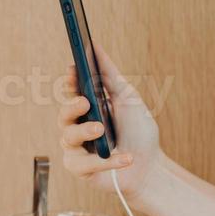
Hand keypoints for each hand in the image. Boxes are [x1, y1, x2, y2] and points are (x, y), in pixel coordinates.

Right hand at [57, 47, 162, 201]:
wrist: (150, 167)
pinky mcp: (81, 169)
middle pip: (63, 113)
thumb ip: (110, 75)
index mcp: (88, 108)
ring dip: (85, 131)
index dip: (70, 82)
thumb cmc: (138, 133)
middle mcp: (78, 126)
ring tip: (101, 130)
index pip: (72, 92)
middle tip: (85, 102)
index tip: (74, 71)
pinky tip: (126, 158)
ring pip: (67, 137)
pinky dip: (106, 160)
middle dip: (71, 106)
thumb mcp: (128, 99)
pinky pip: (83, 163)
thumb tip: (95, 46)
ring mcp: (77, 148)